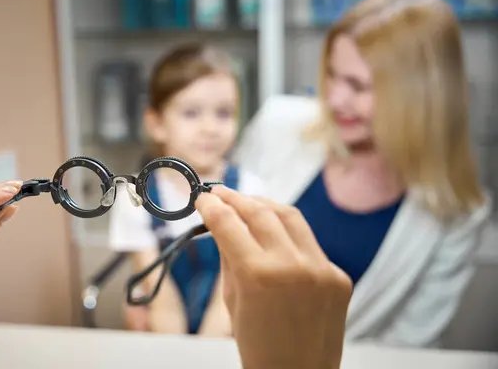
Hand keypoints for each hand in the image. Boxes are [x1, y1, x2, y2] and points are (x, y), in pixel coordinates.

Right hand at [195, 186, 352, 368]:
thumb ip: (229, 258)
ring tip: (248, 203)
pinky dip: (288, 236)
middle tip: (221, 194)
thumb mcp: (232, 301)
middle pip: (260, 211)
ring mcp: (321, 269)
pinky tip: (275, 238)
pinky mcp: (338, 276)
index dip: (211, 206)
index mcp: (259, 276)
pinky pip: (309, 243)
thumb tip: (222, 224)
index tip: (203, 198)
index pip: (228, 224)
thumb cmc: (259, 347)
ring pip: (290, 217)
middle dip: (236, 198)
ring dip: (265, 206)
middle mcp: (293, 266)